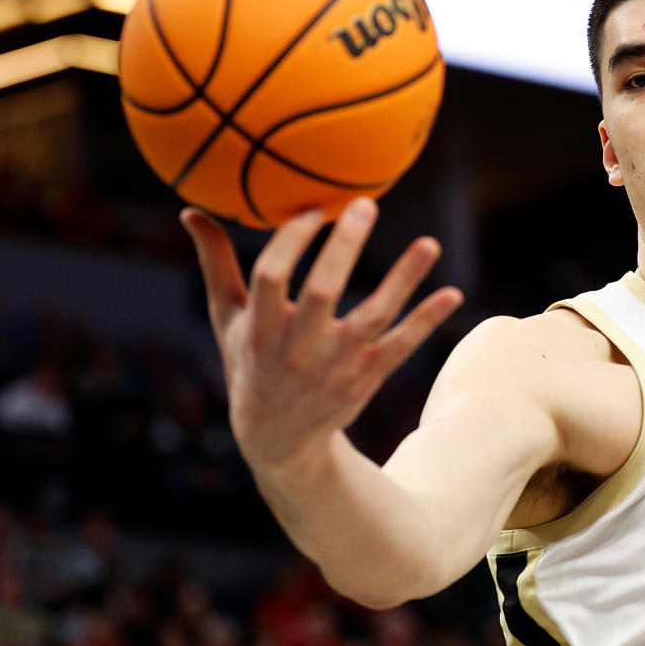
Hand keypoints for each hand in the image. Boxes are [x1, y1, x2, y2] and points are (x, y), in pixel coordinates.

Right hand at [180, 198, 463, 473]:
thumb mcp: (228, 320)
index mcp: (260, 331)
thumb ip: (216, 265)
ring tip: (429, 243)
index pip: (271, 279)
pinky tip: (453, 294)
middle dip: (344, 250)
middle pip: (323, 294)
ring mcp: (336, 365)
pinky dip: (427, 322)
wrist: (278, 440)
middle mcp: (298, 349)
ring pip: (374, 319)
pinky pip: (401, 346)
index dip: (290, 243)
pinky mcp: (366, 377)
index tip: (310, 208)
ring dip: (403, 281)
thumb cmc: (249, 364)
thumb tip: (191, 211)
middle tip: (365, 204)